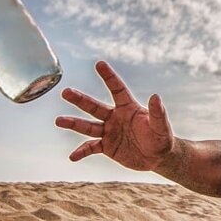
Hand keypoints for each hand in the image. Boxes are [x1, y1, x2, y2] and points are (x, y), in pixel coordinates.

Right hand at [55, 61, 174, 169]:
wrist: (157, 157)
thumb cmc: (162, 138)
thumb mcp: (161, 127)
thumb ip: (158, 113)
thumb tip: (156, 96)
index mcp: (128, 108)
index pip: (117, 89)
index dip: (109, 77)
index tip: (99, 63)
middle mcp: (115, 117)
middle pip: (94, 106)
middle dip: (80, 100)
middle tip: (66, 92)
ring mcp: (109, 131)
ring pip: (88, 126)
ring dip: (73, 123)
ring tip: (58, 121)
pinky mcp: (107, 147)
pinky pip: (91, 148)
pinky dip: (81, 152)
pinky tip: (73, 157)